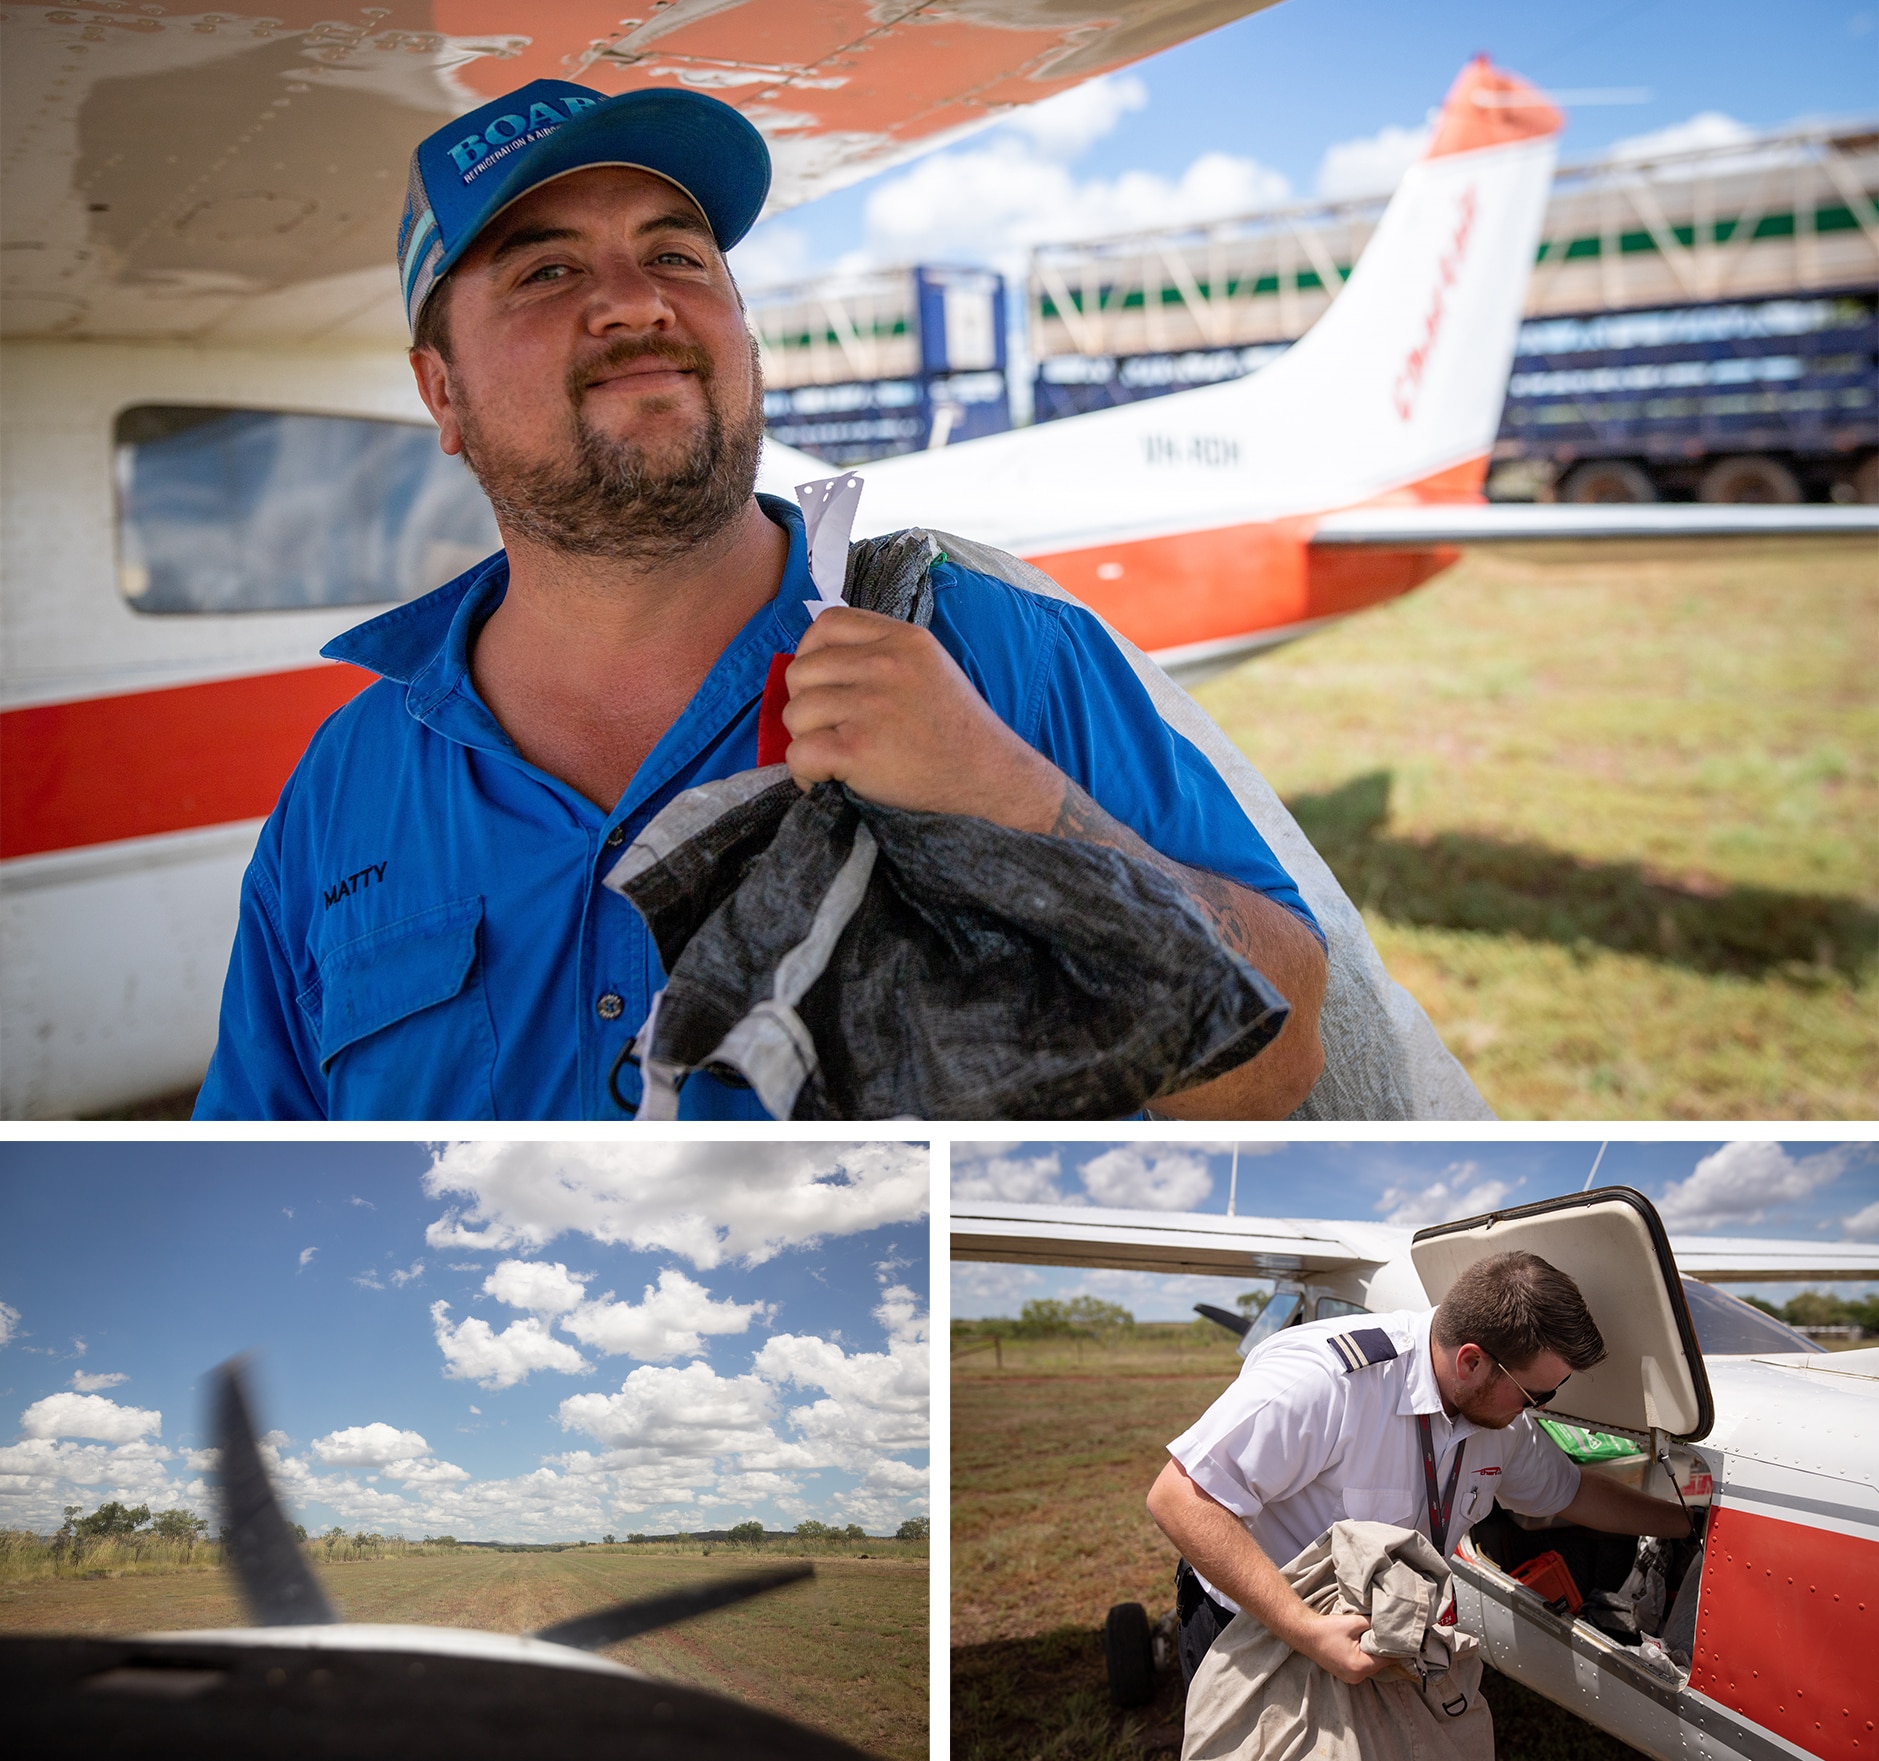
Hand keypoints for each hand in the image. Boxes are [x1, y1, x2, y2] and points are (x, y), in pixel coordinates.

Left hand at [782, 606, 1063, 827]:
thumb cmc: (957, 729)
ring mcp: (870, 706)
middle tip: (829, 729)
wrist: (989, 775)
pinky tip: (825, 780)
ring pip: (795, 712)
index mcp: (902, 639)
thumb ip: (884, 654)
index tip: (821, 683)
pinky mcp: (858, 749)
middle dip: (805, 703)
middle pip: (802, 671)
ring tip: (832, 756)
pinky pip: (799, 753)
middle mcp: (884, 665)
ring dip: (805, 739)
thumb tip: (823, 663)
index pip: (827, 625)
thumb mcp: (930, 666)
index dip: (810, 653)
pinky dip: (804, 773)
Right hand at [1298, 1612, 1387, 1684]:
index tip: (1400, 1637)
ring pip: (1372, 1665)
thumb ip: (1373, 1625)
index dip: (1395, 1647)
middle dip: (1384, 1650)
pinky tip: (1362, 1644)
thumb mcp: (1354, 1622)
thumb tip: (1388, 1625)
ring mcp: (1350, 1678)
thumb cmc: (1327, 1628)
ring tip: (1373, 1638)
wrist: (1305, 1633)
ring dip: (1374, 1653)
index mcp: (1360, 1666)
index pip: (1387, 1659)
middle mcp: (1357, 1677)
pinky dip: (1365, 1656)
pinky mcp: (1345, 1674)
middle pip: (1380, 1664)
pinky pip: (1363, 1666)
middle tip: (1388, 1635)